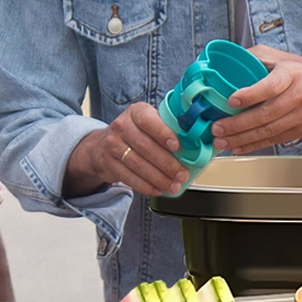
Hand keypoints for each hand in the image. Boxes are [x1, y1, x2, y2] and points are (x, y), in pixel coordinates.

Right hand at [65, 102, 188, 197]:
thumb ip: (168, 128)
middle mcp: (121, 126)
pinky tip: (157, 189)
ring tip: (173, 185)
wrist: (103, 145)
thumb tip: (197, 142)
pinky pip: (128, 177)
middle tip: (182, 174)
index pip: (148, 120)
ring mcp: (112, 145)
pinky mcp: (108, 163)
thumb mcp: (149, 123)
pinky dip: (145, 186)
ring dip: (158, 178)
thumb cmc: (136, 133)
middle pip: (145, 146)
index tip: (177, 146)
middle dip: (167, 163)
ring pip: (138, 164)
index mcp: (136, 112)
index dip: (163, 133)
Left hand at [210, 46, 301, 154]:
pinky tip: (238, 146)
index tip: (231, 101)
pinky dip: (254, 145)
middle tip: (218, 127)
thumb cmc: (301, 72)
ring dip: (242, 138)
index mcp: (291, 74)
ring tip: (222, 140)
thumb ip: (254, 58)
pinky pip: (274, 140)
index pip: (270, 86)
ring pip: (268, 131)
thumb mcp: (280, 57)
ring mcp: (301, 116)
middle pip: (266, 114)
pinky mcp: (300, 130)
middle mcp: (299, 96)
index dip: (250, 95)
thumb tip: (225, 64)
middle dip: (238, 124)